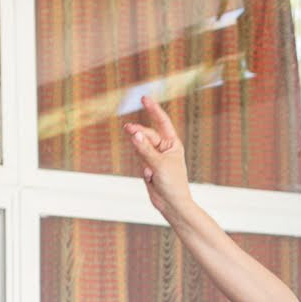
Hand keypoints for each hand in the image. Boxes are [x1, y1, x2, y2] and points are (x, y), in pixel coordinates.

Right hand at [122, 95, 190, 213]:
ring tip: (151, 172)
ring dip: (142, 157)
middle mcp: (164, 147)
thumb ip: (144, 148)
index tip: (144, 98)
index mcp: (173, 144)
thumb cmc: (172, 183)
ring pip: (139, 146)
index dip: (153, 110)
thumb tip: (133, 132)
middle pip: (145, 134)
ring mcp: (155, 155)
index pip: (162, 122)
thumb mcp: (158, 164)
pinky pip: (139, 158)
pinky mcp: (148, 164)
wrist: (172, 203)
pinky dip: (143, 167)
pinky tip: (150, 177)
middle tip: (127, 129)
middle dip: (138, 134)